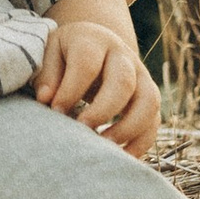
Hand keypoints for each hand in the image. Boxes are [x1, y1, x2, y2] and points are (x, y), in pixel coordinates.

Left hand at [34, 16, 159, 154]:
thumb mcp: (50, 53)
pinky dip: (141, 142)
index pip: (86, 63)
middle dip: (103, 110)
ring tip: (104, 147)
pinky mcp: (149, 97)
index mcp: (93, 40)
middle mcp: (122, 56)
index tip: (55, 111)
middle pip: (123, 80)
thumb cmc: (65, 55)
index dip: (71, 89)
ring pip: (149, 101)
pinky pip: (154, 121)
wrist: (95, 46)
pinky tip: (121, 158)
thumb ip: (47, 74)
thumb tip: (46, 99)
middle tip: (82, 130)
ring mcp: (141, 76)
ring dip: (128, 128)